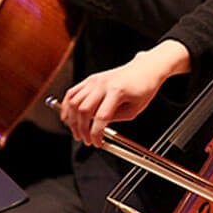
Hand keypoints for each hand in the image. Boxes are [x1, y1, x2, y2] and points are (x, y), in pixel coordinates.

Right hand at [60, 40, 190, 146]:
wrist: (145, 69)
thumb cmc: (143, 87)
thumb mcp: (134, 109)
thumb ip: (115, 118)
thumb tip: (98, 127)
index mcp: (117, 91)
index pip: (100, 117)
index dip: (96, 134)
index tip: (97, 143)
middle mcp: (103, 84)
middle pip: (84, 111)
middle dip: (82, 130)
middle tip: (86, 140)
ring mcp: (95, 80)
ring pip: (74, 102)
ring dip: (73, 121)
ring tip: (77, 132)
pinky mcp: (90, 79)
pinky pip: (72, 92)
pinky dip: (67, 106)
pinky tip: (67, 116)